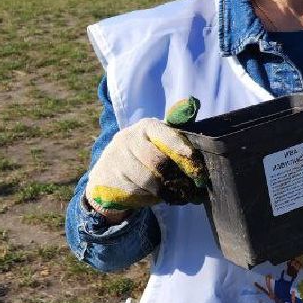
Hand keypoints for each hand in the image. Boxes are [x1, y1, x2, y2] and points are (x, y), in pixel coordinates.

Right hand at [85, 96, 205, 211]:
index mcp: (146, 126)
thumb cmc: (143, 154)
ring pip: (148, 180)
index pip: (167, 136)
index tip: (195, 163)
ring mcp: (117, 158)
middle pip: (158, 162)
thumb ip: (174, 131)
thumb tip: (192, 104)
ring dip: (164, 190)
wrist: (108, 172)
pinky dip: (149, 197)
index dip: (182, 150)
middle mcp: (129, 138)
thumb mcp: (157, 140)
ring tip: (173, 194)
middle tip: (188, 187)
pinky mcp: (109, 177)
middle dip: (175, 177)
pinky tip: (153, 196)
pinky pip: (136, 192)